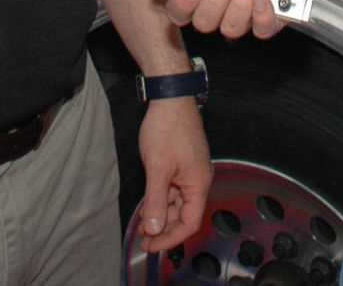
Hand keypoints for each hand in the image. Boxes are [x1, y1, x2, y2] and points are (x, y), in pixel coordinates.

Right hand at [134, 0, 287, 39]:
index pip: (179, 12)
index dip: (184, 4)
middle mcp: (217, 10)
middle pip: (205, 22)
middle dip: (215, 1)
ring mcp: (241, 16)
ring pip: (231, 28)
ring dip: (239, 6)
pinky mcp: (267, 18)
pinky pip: (263, 29)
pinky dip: (263, 17)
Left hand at [134, 97, 211, 252]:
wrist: (170, 97)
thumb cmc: (168, 127)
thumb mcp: (157, 168)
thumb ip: (155, 200)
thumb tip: (153, 227)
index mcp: (198, 183)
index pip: (190, 222)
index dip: (171, 237)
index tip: (152, 245)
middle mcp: (198, 179)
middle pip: (185, 215)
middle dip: (164, 229)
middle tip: (144, 240)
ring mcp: (191, 171)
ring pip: (178, 203)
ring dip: (161, 214)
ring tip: (143, 225)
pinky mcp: (183, 164)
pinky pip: (174, 189)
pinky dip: (161, 199)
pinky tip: (148, 204)